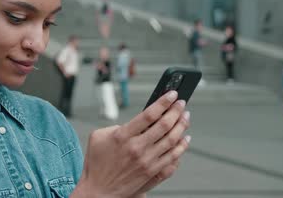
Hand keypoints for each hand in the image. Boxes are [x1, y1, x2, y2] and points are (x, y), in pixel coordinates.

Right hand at [71, 91, 190, 197]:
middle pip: (165, 125)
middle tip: (181, 104)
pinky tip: (184, 139)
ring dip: (182, 126)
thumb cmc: (96, 164)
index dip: (163, 102)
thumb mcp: (98, 137)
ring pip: (173, 140)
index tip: (171, 95)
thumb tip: (134, 123)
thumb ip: (115, 126)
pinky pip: (174, 158)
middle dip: (176, 111)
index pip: (149, 114)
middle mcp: (137, 148)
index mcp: (122, 136)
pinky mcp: (153, 173)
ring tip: (185, 117)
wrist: (99, 191)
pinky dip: (182, 147)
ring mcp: (147, 162)